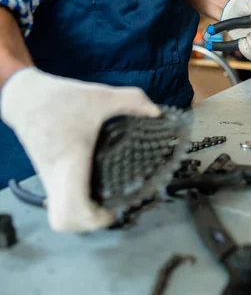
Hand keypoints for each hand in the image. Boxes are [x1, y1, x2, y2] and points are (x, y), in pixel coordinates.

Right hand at [1, 67, 160, 231]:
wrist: (23, 96)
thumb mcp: (100, 96)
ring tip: (107, 201)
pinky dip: (77, 202)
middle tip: (111, 208)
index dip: (93, 219)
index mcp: (70, 164)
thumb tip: (157, 113)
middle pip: (63, 221)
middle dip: (88, 223)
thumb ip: (132, 100)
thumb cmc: (60, 98)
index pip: (71, 209)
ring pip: (60, 213)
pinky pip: (61, 200)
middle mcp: (56, 177)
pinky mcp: (48, 174)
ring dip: (83, 214)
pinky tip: (96, 188)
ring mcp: (48, 178)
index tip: (112, 211)